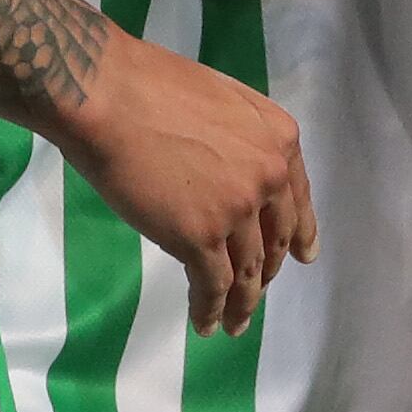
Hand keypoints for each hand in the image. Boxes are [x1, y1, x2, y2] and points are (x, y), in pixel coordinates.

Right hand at [60, 35, 315, 335]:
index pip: (297, 198)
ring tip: (233, 325)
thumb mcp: (222, 102)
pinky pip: (212, 285)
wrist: (109, 96)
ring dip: (240, 304)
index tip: (303, 256)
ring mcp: (237, 209)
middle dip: (265, 274)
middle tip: (254, 296)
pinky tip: (204, 323)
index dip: (299, 232)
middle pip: (274, 239)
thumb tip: (230, 168)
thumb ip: (239, 140)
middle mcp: (269, 175)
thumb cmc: (149, 87)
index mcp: (279, 138)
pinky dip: (209, 309)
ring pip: (247, 271)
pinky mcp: (200, 237)